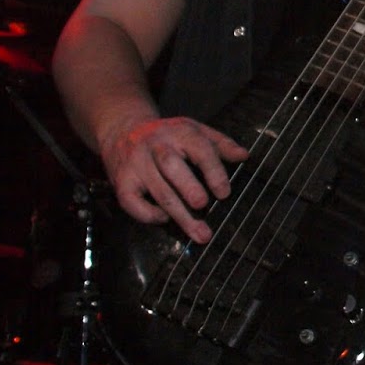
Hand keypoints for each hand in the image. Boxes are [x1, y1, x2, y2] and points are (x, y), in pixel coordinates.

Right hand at [101, 116, 247, 243]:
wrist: (123, 130)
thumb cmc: (168, 136)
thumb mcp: (195, 131)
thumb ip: (220, 144)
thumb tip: (244, 156)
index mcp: (179, 132)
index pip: (199, 149)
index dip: (213, 171)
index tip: (224, 193)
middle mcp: (156, 147)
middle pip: (171, 166)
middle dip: (188, 188)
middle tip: (203, 205)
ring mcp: (136, 164)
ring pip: (158, 190)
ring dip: (179, 214)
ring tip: (199, 233)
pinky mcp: (121, 182)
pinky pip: (132, 202)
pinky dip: (149, 214)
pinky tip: (165, 219)